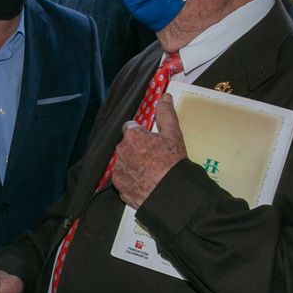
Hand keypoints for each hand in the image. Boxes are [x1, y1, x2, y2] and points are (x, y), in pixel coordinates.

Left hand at [111, 93, 186, 208]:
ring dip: (134, 164)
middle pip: (127, 145)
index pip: (130, 127)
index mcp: (132, 135)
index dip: (141, 133)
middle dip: (137, 149)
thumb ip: (166, 114)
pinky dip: (132, 180)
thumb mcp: (173, 135)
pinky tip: (146, 182)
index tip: (151, 140)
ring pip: (124, 162)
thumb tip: (164, 97)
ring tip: (151, 172)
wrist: (171, 194)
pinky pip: (124, 179)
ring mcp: (119, 170)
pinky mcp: (119, 187)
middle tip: (154, 157)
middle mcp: (121, 151)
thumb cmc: (172, 164)